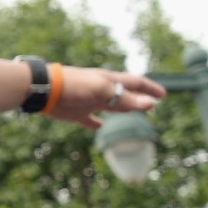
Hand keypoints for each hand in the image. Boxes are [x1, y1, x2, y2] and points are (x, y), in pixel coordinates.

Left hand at [48, 66, 164, 130]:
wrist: (44, 90)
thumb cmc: (74, 86)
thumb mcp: (102, 91)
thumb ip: (125, 98)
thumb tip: (151, 104)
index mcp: (109, 81)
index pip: (135, 83)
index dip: (149, 88)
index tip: (163, 95)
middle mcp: (101, 90)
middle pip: (124, 94)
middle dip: (139, 98)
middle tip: (153, 105)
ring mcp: (88, 101)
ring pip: (110, 106)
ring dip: (123, 109)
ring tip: (134, 113)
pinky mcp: (75, 113)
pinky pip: (89, 119)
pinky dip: (97, 123)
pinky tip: (101, 127)